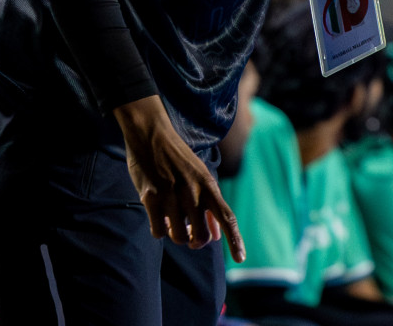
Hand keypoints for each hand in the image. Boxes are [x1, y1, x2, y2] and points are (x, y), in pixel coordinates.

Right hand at [114, 95, 244, 259]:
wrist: (151, 134)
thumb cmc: (178, 158)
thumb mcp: (200, 176)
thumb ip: (210, 205)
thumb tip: (217, 236)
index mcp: (208, 185)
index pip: (227, 217)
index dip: (235, 240)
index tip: (240, 259)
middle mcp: (193, 191)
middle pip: (201, 237)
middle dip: (196, 242)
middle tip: (190, 236)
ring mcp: (172, 195)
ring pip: (179, 237)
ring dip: (177, 236)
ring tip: (173, 224)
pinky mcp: (151, 197)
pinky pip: (159, 231)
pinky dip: (160, 231)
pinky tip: (159, 220)